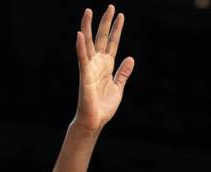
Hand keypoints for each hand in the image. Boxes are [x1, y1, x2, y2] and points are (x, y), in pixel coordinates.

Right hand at [73, 6, 134, 132]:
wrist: (95, 120)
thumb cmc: (103, 106)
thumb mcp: (119, 87)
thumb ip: (123, 73)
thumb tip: (130, 58)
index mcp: (106, 66)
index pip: (112, 43)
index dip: (116, 30)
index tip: (120, 15)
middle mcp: (97, 63)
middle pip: (101, 38)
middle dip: (105, 23)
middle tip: (110, 6)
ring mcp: (90, 67)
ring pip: (88, 43)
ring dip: (88, 27)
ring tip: (89, 11)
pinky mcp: (85, 74)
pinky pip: (82, 58)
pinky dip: (80, 46)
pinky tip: (79, 34)